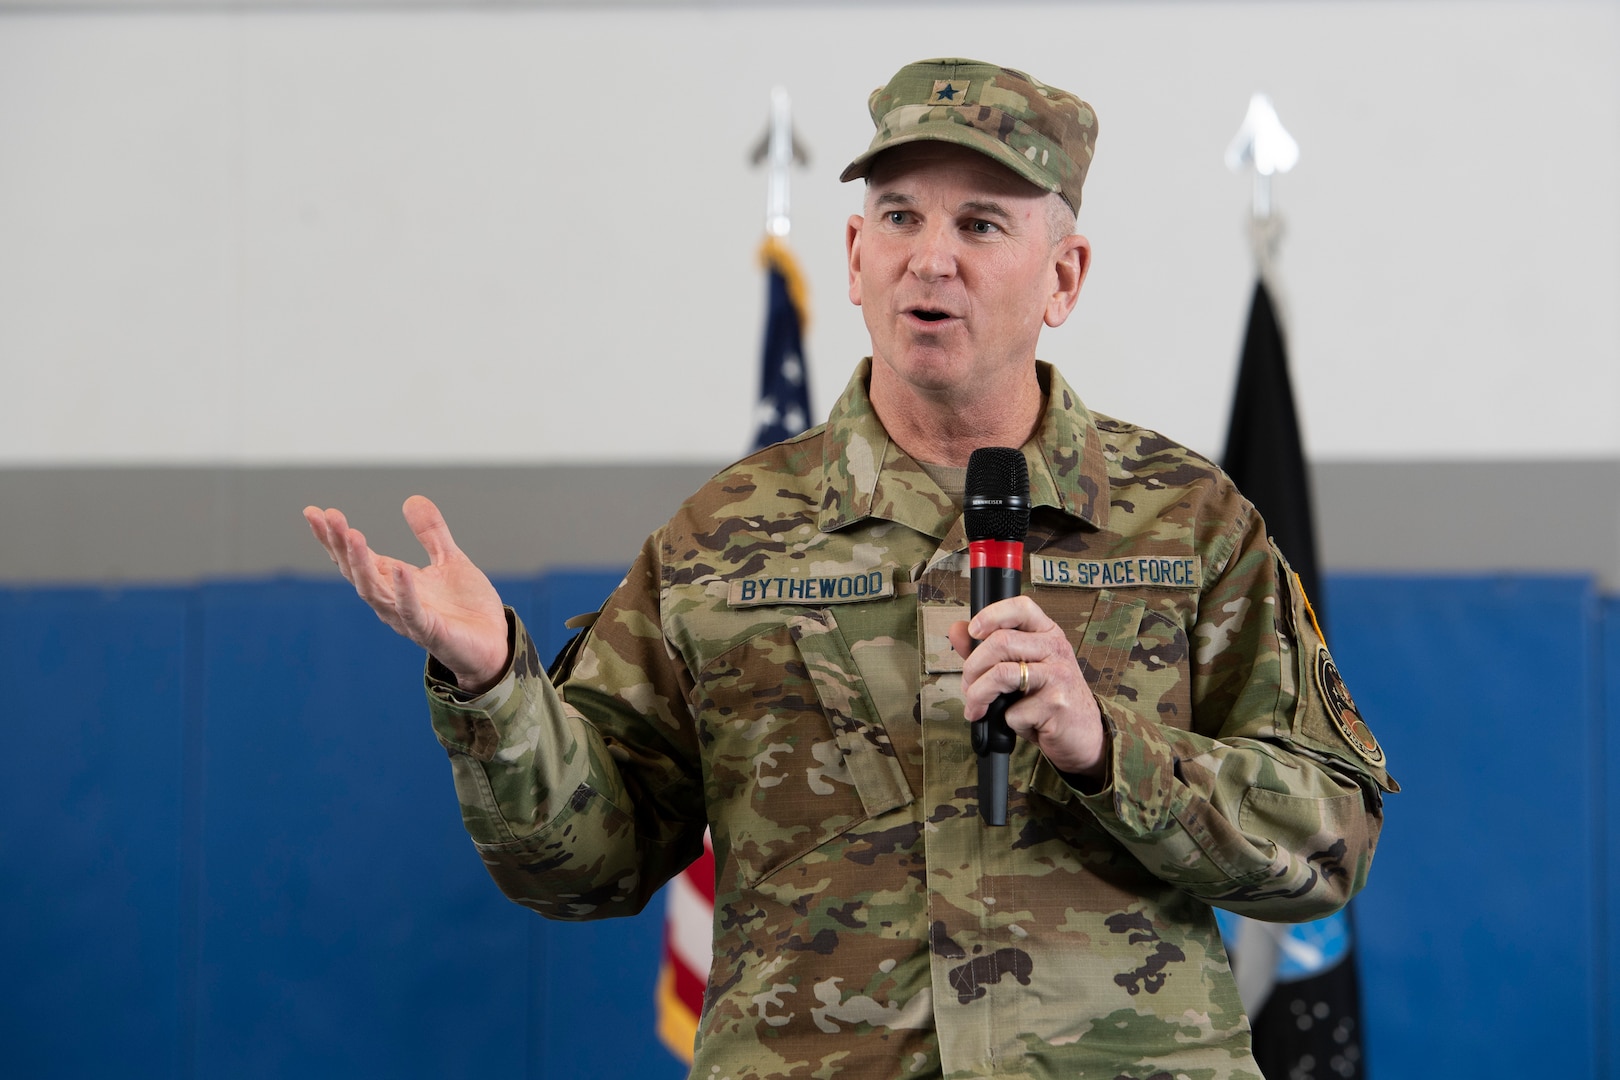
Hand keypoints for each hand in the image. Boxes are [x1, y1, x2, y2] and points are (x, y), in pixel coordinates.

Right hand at [303, 495, 509, 692]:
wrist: (495, 643)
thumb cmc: (466, 608)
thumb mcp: (450, 560)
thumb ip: (431, 533)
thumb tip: (412, 499)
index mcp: (394, 581)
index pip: (355, 558)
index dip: (334, 537)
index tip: (314, 512)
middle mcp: (393, 600)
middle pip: (356, 571)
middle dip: (340, 544)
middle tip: (328, 517)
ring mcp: (408, 617)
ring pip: (374, 591)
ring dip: (362, 564)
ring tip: (353, 536)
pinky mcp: (429, 632)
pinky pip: (411, 612)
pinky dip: (405, 592)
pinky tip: (400, 569)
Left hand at [948, 596, 1105, 779]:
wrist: (1082, 736)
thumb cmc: (1048, 700)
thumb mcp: (1021, 669)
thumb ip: (987, 650)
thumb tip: (957, 630)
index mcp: (1048, 634)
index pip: (1021, 607)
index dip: (991, 615)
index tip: (973, 632)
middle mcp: (1056, 649)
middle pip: (1001, 642)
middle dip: (972, 668)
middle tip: (968, 687)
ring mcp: (1059, 676)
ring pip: (1001, 673)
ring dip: (978, 694)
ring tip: (976, 708)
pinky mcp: (1056, 704)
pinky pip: (1013, 710)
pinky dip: (1006, 721)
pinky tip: (1017, 723)